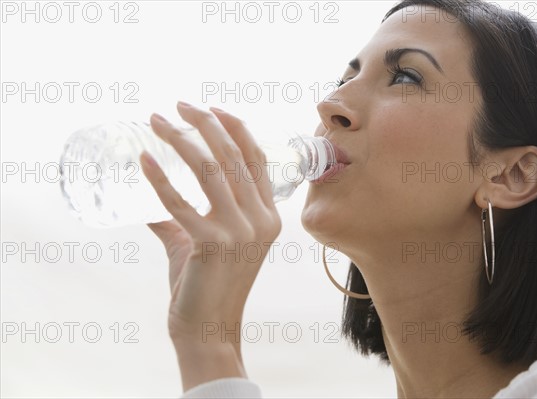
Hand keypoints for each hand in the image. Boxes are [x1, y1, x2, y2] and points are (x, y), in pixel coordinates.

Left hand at [140, 102, 281, 387]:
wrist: (209, 328)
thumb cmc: (209, 284)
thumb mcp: (208, 241)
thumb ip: (183, 214)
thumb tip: (153, 186)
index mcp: (268, 217)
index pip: (256, 159)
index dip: (235, 128)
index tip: (211, 108)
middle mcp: (260, 220)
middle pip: (234, 155)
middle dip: (205, 123)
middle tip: (178, 105)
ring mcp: (238, 232)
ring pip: (210, 170)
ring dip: (180, 139)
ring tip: (157, 121)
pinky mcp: (211, 244)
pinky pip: (180, 202)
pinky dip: (159, 178)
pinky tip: (142, 159)